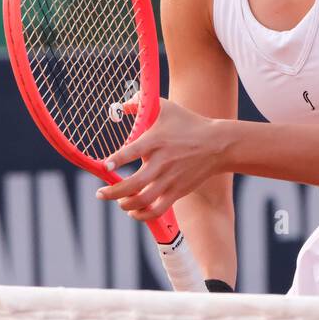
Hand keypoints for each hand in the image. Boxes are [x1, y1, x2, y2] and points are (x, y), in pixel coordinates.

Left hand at [96, 98, 227, 221]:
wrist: (218, 145)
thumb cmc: (189, 124)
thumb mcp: (167, 108)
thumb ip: (141, 104)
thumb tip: (119, 105)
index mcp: (156, 140)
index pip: (132, 152)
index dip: (117, 160)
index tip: (104, 166)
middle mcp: (162, 162)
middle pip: (134, 184)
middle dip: (113, 192)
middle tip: (100, 193)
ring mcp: (170, 179)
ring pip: (144, 201)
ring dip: (125, 205)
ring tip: (118, 201)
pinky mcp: (178, 191)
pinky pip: (158, 210)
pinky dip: (143, 215)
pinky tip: (134, 212)